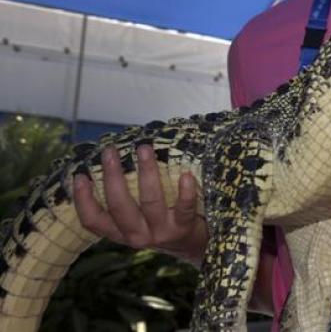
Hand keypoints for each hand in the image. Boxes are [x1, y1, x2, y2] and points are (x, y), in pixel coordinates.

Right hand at [74, 144, 207, 264]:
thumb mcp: (134, 218)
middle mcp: (137, 235)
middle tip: (109, 150)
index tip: (79, 176)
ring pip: (151, 201)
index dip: (83, 200)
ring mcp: (161, 232)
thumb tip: (107, 161)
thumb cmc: (157, 221)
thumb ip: (122, 199)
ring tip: (144, 148)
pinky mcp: (184, 227)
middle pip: (120, 206)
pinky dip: (185, 192)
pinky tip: (186, 175)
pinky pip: (184, 208)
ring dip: (147, 173)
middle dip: (113, 176)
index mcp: (119, 232)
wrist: (190, 244)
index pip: (93, 220)